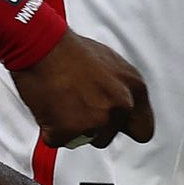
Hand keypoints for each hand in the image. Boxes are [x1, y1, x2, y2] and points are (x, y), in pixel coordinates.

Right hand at [11, 30, 154, 149]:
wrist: (41, 44)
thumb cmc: (68, 48)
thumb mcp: (109, 63)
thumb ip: (120, 88)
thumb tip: (119, 106)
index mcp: (134, 87)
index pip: (143, 129)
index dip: (123, 128)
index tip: (112, 126)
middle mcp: (121, 105)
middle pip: (108, 137)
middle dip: (91, 127)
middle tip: (75, 105)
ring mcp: (97, 120)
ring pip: (83, 140)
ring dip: (71, 128)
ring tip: (60, 100)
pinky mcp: (71, 130)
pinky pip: (58, 140)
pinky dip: (50, 128)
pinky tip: (48, 104)